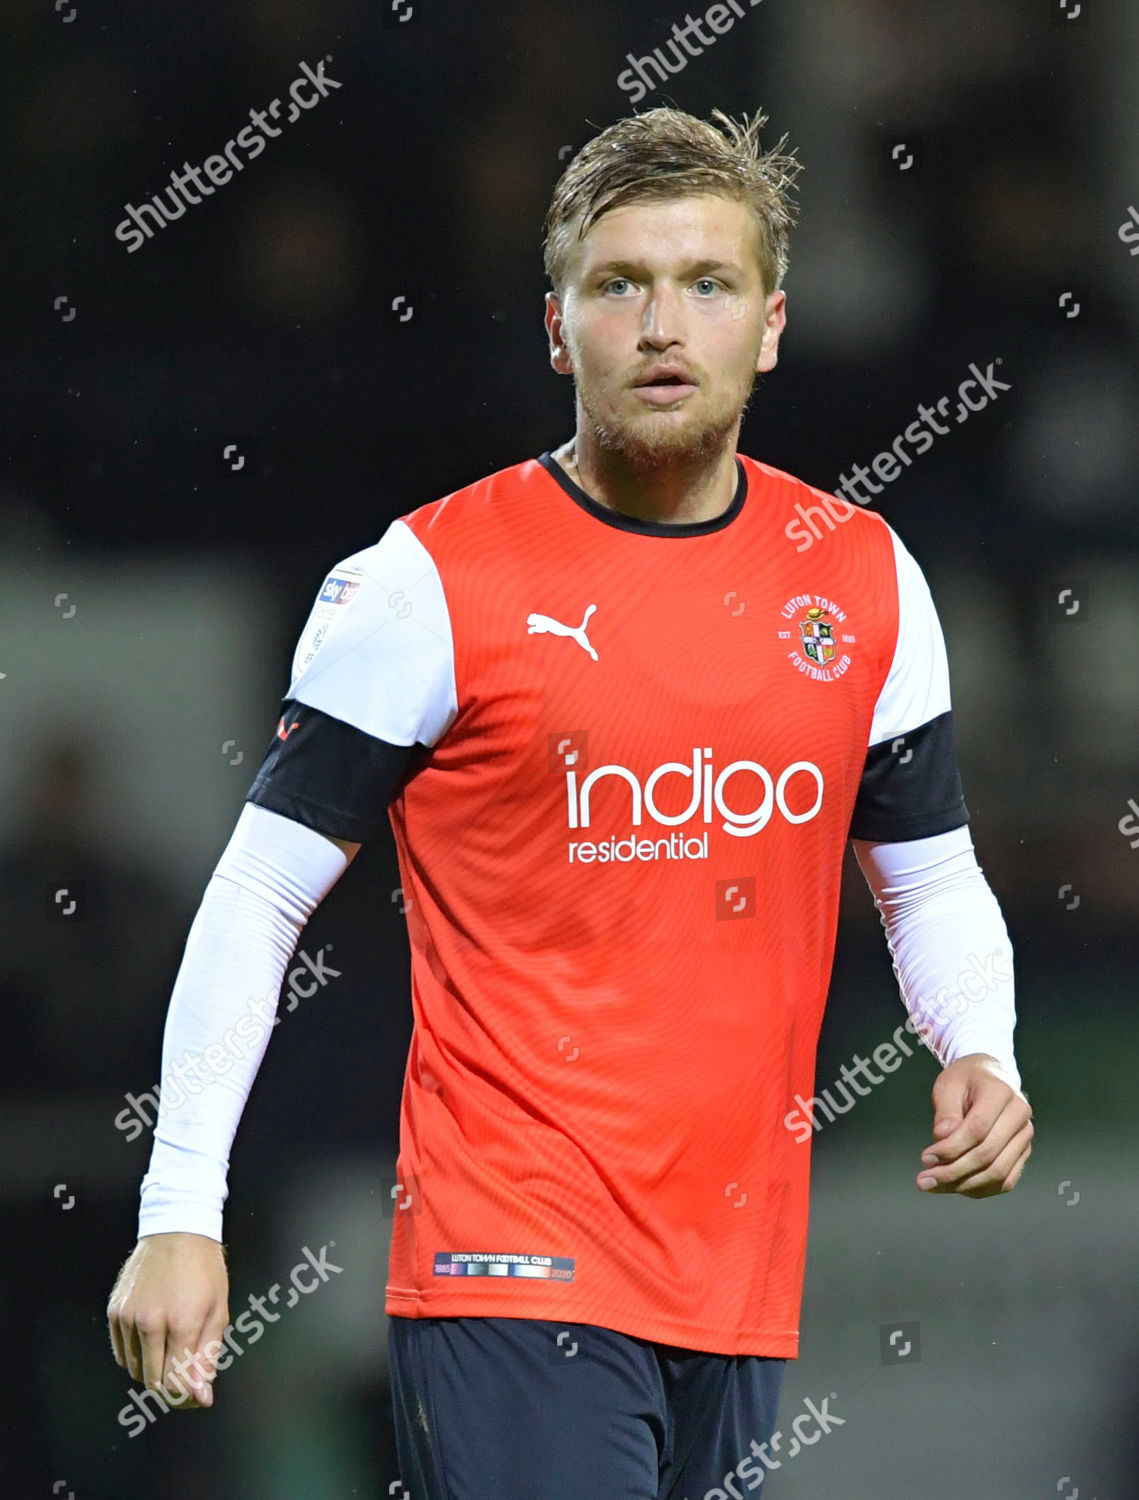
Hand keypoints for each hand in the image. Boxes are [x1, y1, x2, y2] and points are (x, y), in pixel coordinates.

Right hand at [107, 1232, 229, 1408]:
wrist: (178, 1230)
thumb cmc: (204, 1268)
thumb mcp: (218, 1310)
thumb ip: (208, 1356)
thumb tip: (201, 1396)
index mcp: (182, 1323)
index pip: (176, 1385)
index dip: (187, 1398)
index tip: (197, 1395)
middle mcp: (150, 1323)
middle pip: (153, 1382)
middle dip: (172, 1389)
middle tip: (187, 1378)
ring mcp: (128, 1317)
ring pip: (135, 1371)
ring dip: (154, 1372)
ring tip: (172, 1351)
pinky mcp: (114, 1312)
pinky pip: (121, 1353)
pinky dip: (136, 1357)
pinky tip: (153, 1342)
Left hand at [916, 1054, 1032, 1197]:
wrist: (989, 1077)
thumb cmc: (966, 1079)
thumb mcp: (948, 1084)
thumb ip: (946, 1111)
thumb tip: (943, 1137)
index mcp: (1000, 1092)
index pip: (977, 1129)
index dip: (950, 1148)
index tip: (926, 1158)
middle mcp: (1019, 1115)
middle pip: (988, 1155)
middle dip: (953, 1172)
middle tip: (925, 1180)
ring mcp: (1024, 1136)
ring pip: (998, 1173)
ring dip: (964, 1185)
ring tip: (936, 1186)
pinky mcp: (1022, 1153)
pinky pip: (1005, 1180)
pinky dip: (980, 1189)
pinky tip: (956, 1186)